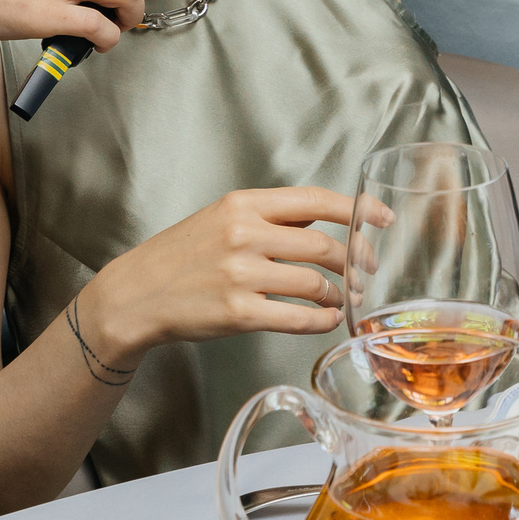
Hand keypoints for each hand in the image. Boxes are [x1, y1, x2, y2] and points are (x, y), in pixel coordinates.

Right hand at [82, 187, 352, 365]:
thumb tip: (325, 222)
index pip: (314, 200)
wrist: (136, 293)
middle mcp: (243, 234)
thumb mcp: (222, 219)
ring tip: (340, 299)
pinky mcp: (238, 313)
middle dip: (356, 260)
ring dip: (338, 294)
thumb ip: (271, 218)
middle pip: (324, 245)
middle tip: (367, 272)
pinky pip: (298, 317)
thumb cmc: (181, 256)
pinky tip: (325, 319)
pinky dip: (321, 320)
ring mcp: (241, 274)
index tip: (382, 218)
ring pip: (315, 283)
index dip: (356, 210)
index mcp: (243, 204)